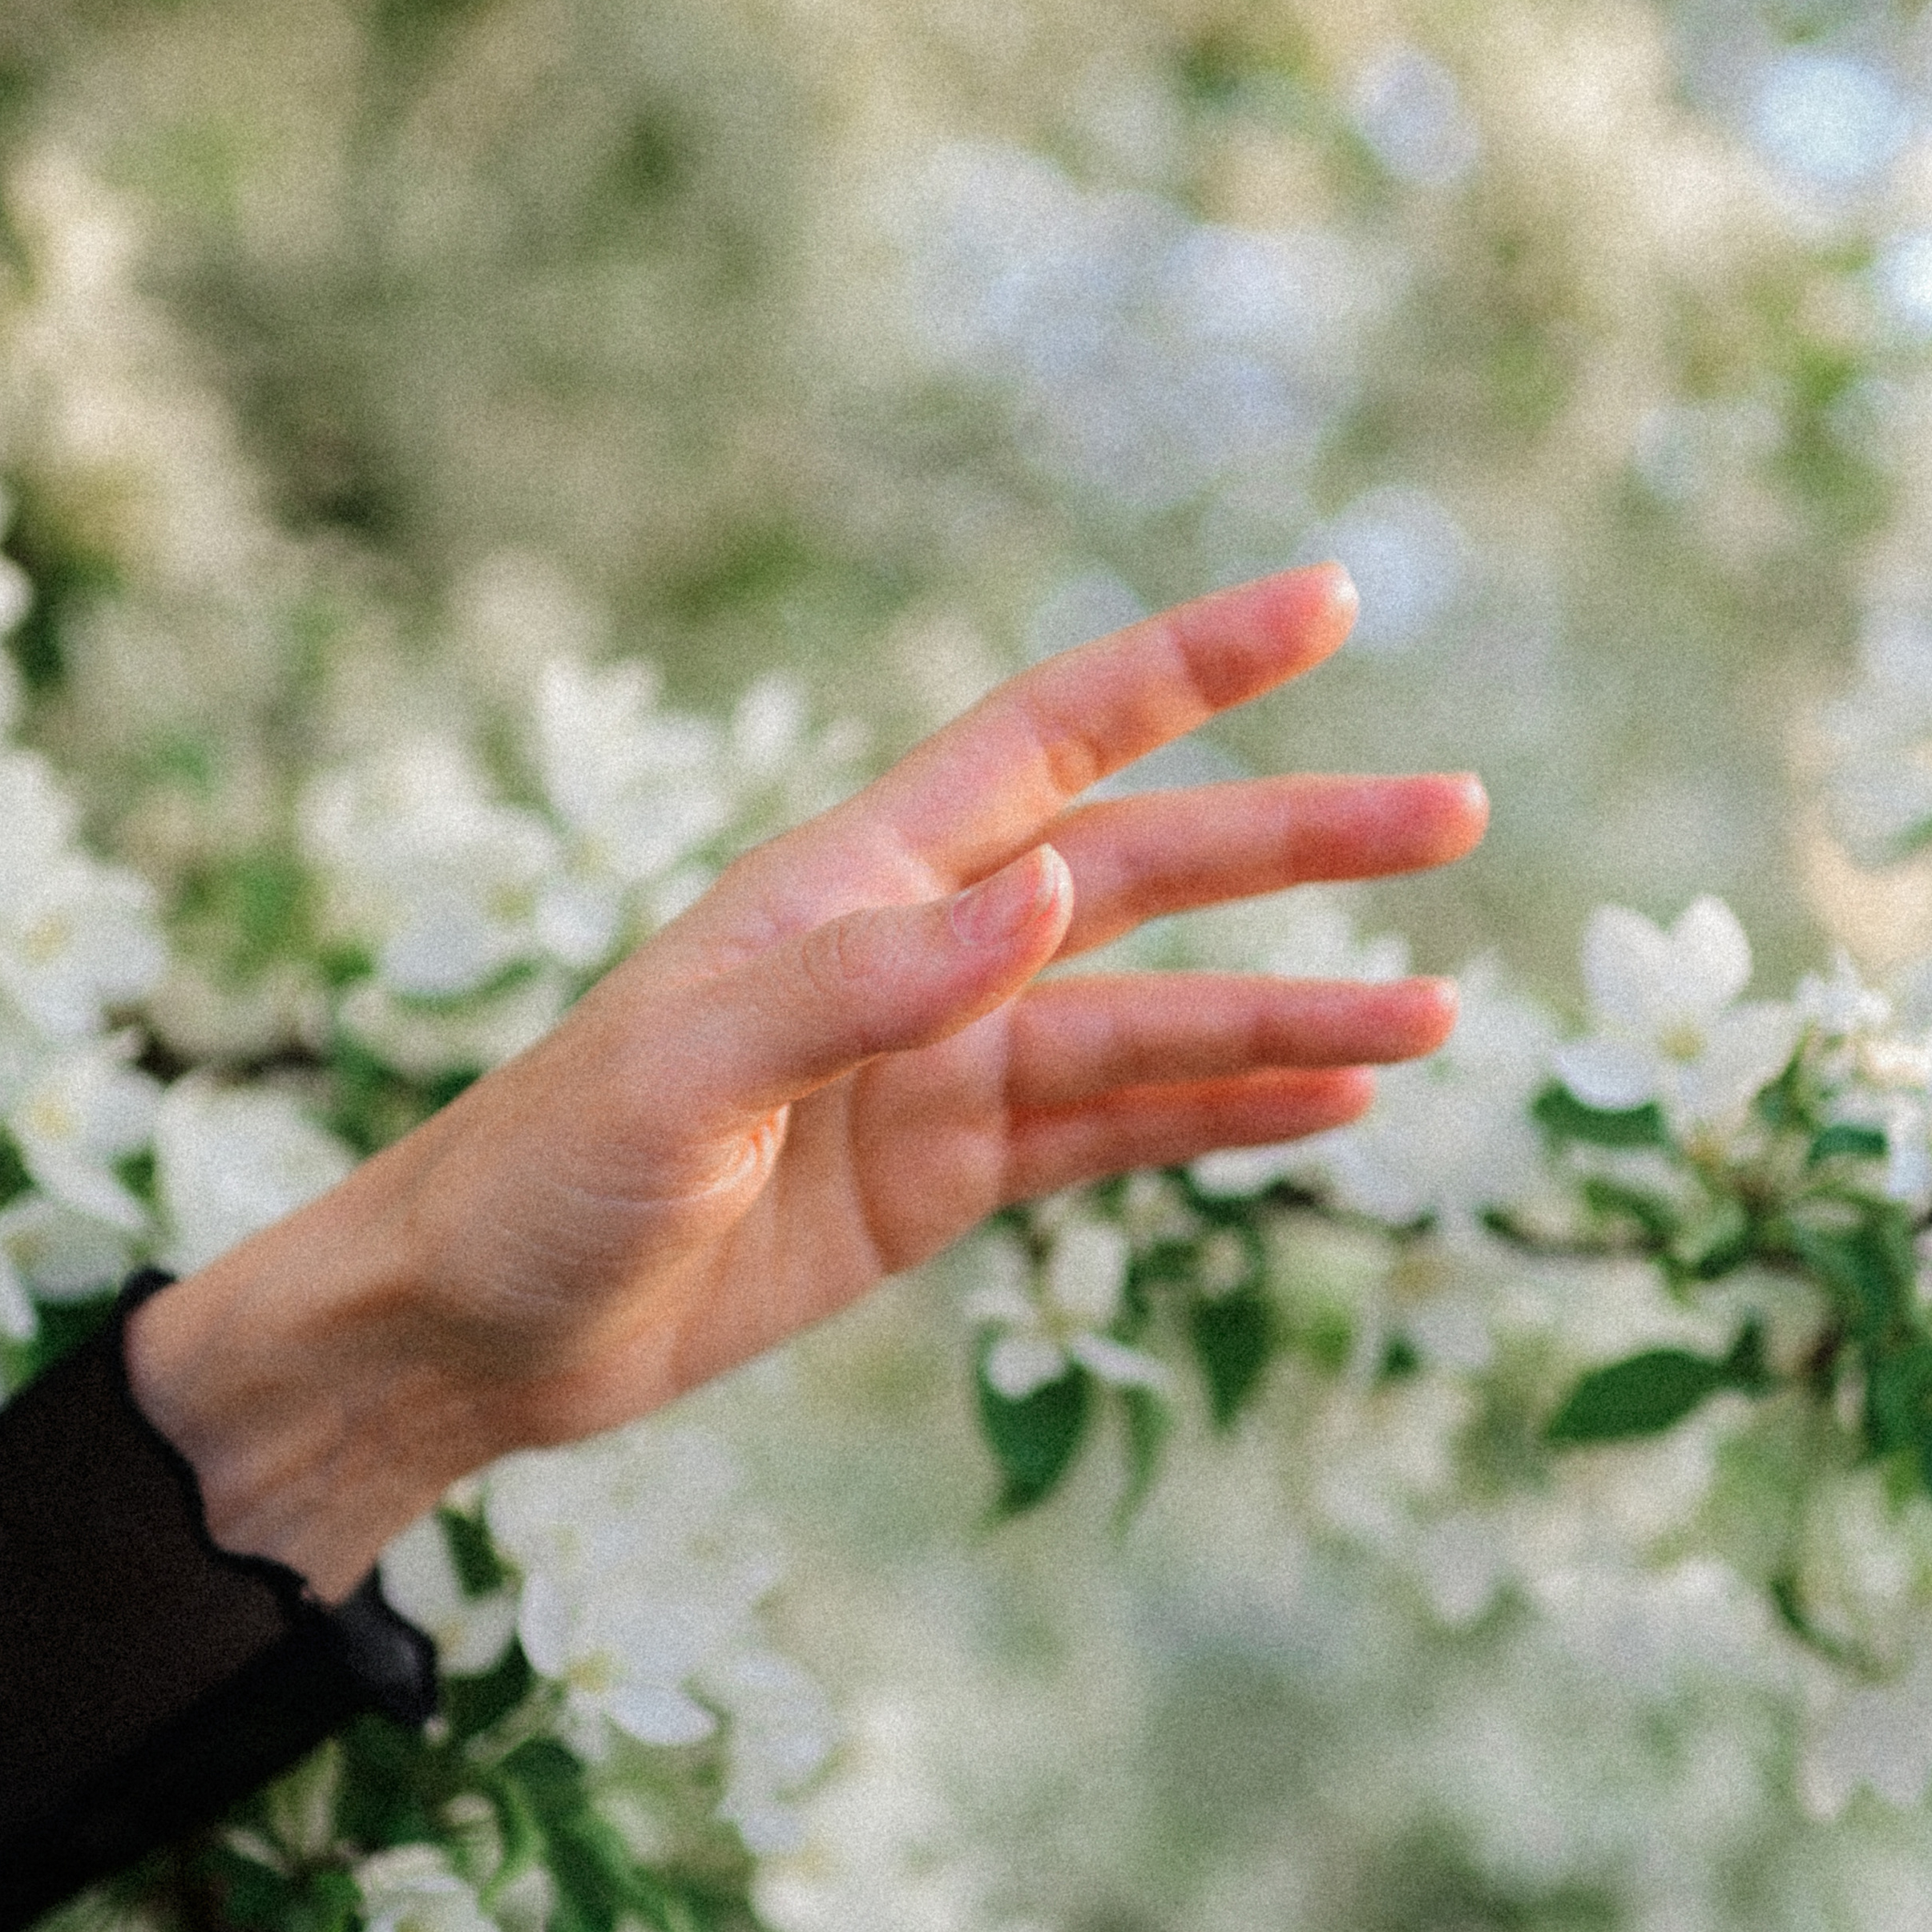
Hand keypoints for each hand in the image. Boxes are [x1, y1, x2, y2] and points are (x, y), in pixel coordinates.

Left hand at [127, 564, 1486, 1595]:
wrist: (474, 1329)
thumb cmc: (543, 1172)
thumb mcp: (685, 1073)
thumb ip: (863, 986)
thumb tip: (1057, 894)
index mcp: (853, 882)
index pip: (1053, 737)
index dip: (1188, 664)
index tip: (1326, 603)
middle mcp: (920, 955)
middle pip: (1147, 872)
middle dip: (1299, 841)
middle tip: (1457, 813)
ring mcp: (939, 1070)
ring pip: (1154, 1023)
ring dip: (1291, 1016)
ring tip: (1437, 1020)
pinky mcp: (941, 1181)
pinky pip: (1113, 1137)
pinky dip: (1219, 1119)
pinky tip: (1329, 1115)